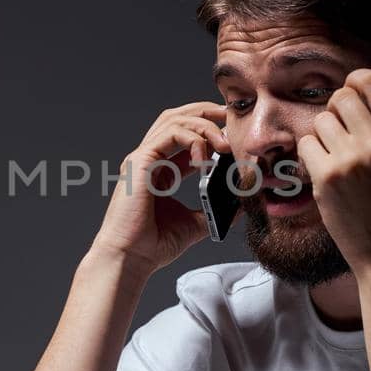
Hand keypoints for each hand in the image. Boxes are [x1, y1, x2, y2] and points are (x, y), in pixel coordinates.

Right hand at [92, 101, 230, 274]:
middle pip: (176, 118)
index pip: (184, 135)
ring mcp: (143, 158)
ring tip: (224, 143)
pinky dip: (193, 138)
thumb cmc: (152, 245)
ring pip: (174, 120)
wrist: (131, 258)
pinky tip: (206, 155)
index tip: (232, 134)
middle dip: (206, 112)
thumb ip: (213, 210)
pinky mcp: (140, 162)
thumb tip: (239, 205)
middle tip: (230, 118)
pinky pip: (170, 134)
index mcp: (159, 170)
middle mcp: (149, 159)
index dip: (209, 128)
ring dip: (204, 125)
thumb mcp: (194, 223)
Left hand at [296, 68, 370, 280]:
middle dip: (337, 110)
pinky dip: (311, 154)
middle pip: (340, 97)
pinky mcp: (326, 177)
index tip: (353, 97)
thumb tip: (364, 90)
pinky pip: (306, 144)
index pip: (370, 79)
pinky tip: (325, 170)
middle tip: (342, 132)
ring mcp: (350, 158)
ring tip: (337, 156)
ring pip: (320, 120)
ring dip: (323, 134)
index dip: (355, 84)